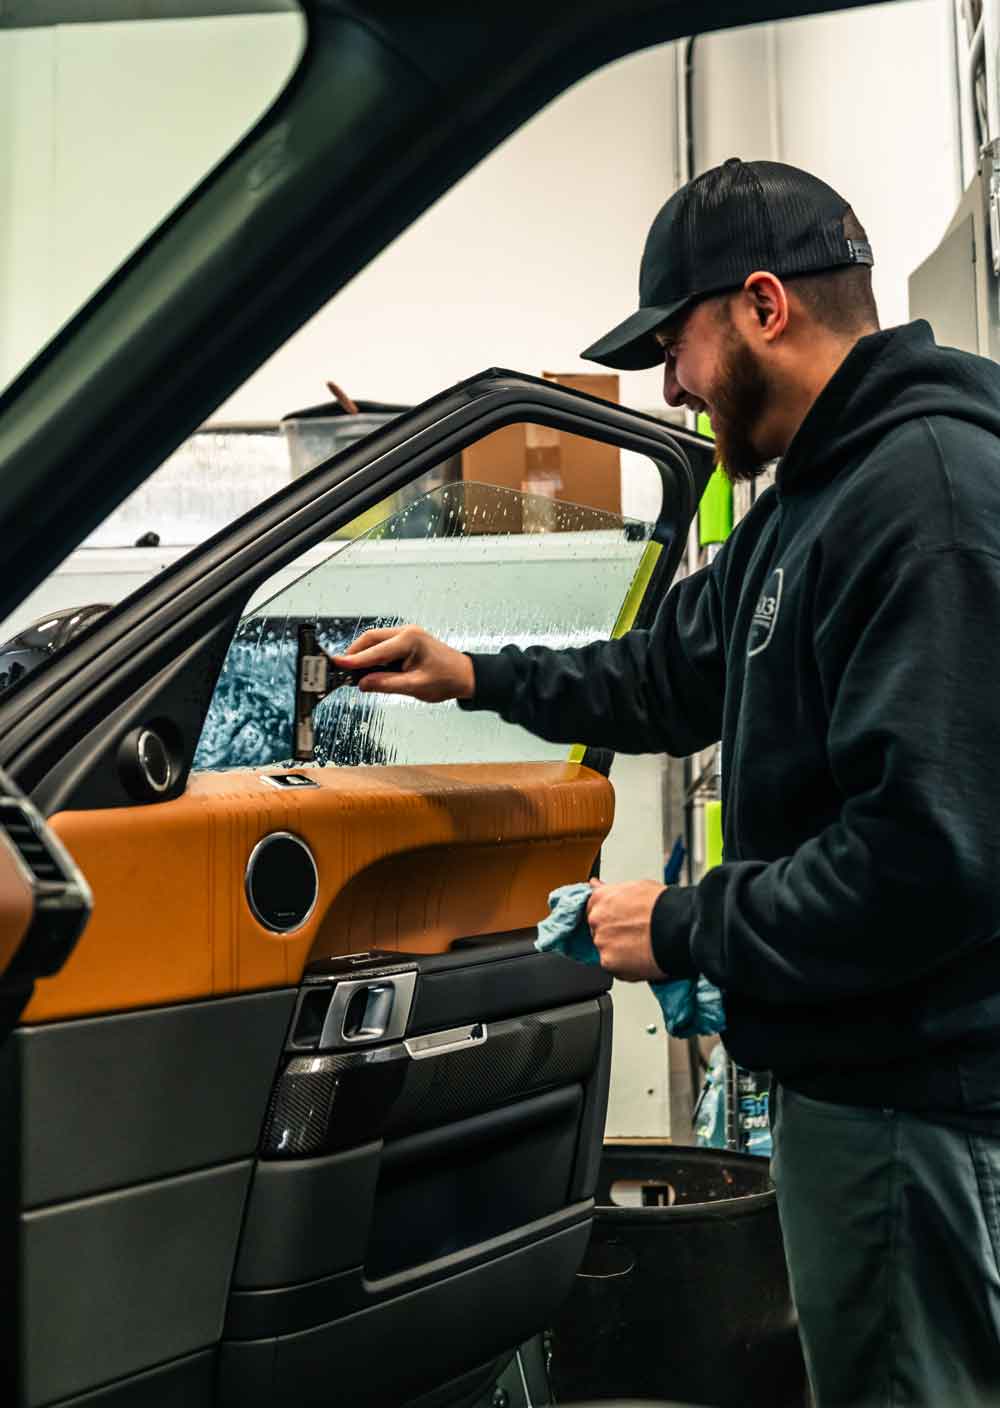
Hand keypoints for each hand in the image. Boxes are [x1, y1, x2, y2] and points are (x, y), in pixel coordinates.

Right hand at [332, 626, 475, 702]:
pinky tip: (369, 670)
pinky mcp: (406, 642)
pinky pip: (383, 646)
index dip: (355, 660)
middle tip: (342, 671)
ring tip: (354, 674)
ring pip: (375, 642)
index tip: (338, 665)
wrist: (465, 676)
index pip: (375, 650)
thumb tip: (363, 683)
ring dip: (364, 656)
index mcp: (410, 640)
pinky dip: (373, 657)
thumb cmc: (447, 679)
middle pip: (370, 640)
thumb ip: (387, 684)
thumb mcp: (415, 686)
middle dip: (355, 655)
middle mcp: (406, 632)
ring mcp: (406, 635)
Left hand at [586, 878, 666, 981]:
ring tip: (642, 947)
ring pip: (606, 950)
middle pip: (599, 931)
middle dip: (613, 934)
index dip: (610, 917)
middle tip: (635, 935)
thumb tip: (595, 884)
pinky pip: (614, 967)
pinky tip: (642, 958)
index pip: (593, 910)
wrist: (678, 927)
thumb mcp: (636, 887)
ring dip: (619, 951)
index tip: (619, 922)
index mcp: (600, 899)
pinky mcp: (609, 962)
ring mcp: (602, 942)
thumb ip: (611, 891)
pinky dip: (626, 967)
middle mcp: (597, 919)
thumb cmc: (663, 906)